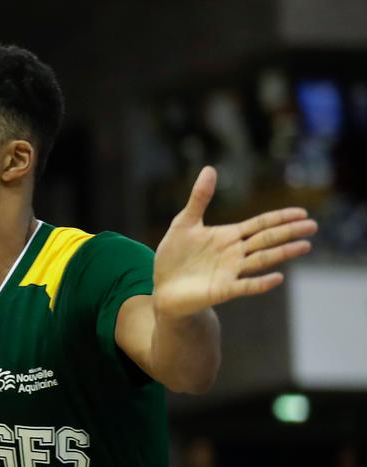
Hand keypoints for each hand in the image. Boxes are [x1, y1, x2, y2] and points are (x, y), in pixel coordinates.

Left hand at [152, 166, 317, 319]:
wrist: (161, 288)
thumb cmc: (174, 257)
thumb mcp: (184, 223)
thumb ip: (199, 199)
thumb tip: (209, 169)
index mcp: (229, 236)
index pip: (260, 224)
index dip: (280, 218)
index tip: (301, 212)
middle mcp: (235, 253)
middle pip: (266, 240)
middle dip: (289, 232)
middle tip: (312, 226)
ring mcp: (230, 272)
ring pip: (261, 260)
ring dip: (282, 253)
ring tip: (304, 246)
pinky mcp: (222, 290)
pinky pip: (245, 286)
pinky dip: (260, 283)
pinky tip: (277, 278)